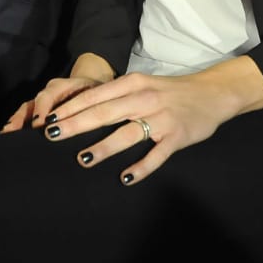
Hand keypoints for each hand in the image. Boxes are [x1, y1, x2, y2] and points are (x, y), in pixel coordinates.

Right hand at [2, 61, 114, 132]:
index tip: (39, 124)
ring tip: (6, 133)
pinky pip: (26, 113)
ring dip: (16, 120)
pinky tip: (8, 133)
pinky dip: (17, 122)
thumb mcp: (100, 100)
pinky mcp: (41, 107)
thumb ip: (94, 111)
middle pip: (35, 101)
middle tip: (12, 130)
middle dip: (23, 116)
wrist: (95, 85)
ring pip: (28, 107)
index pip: (51, 94)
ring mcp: (45, 98)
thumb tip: (87, 128)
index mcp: (67, 85)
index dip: (44, 108)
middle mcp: (52, 90)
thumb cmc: (98, 96)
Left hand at [43, 57, 262, 186]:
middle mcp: (145, 98)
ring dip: (105, 147)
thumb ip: (116, 96)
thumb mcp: (142, 85)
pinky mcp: (177, 137)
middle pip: (105, 113)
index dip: (71, 108)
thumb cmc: (169, 91)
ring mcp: (162, 118)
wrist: (212, 93)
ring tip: (83, 159)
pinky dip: (140, 167)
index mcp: (133, 84)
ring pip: (128, 134)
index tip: (49, 119)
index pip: (95, 96)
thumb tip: (79, 111)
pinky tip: (124, 178)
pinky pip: (156, 155)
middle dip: (77, 124)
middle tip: (52, 135)